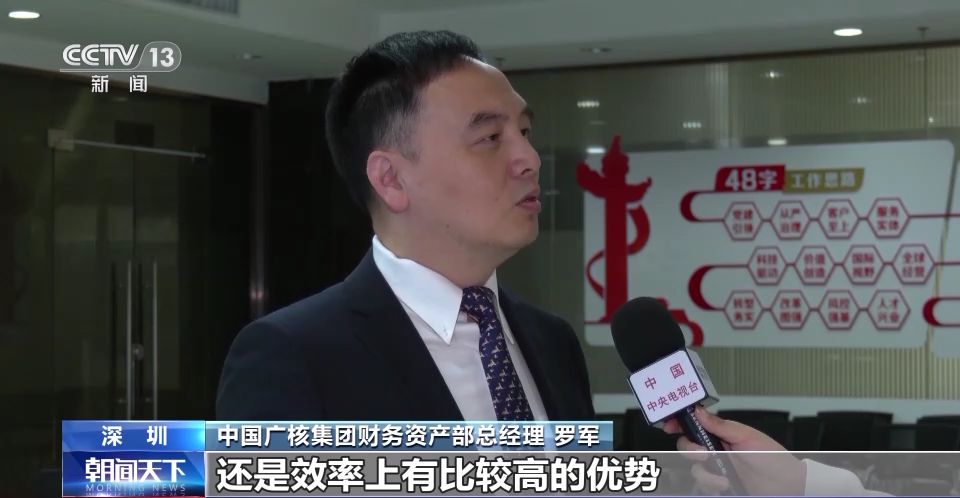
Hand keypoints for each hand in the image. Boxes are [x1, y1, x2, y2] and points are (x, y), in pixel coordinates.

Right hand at [662, 406, 804, 495]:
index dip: (678, 423)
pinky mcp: (718, 487)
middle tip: (704, 454)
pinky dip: (711, 486)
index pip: (694, 425)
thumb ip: (721, 425)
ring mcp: (717, 470)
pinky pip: (702, 486)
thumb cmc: (773, 459)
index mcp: (721, 434)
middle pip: (686, 446)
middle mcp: (716, 451)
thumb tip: (699, 412)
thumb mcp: (748, 436)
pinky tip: (725, 486)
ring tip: (723, 478)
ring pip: (694, 469)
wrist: (787, 486)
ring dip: (705, 474)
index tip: (669, 424)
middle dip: (690, 449)